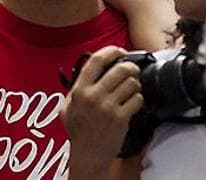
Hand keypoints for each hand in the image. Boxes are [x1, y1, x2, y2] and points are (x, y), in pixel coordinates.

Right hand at [62, 47, 141, 168]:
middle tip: (132, 71)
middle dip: (130, 67)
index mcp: (80, 90)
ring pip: (132, 83)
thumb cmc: (78, 132)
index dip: (111, 50)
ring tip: (132, 88)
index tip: (119, 50)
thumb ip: (74, 89)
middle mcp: (94, 96)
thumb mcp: (67, 107)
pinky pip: (137, 99)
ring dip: (135, 84)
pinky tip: (133, 103)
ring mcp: (108, 107)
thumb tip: (87, 71)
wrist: (88, 155)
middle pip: (121, 68)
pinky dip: (138, 99)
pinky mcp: (121, 118)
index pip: (97, 60)